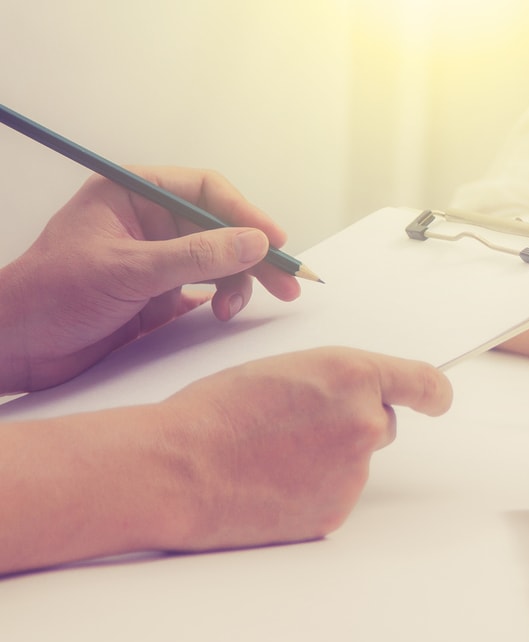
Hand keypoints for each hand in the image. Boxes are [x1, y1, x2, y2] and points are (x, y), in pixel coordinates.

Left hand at [0, 167, 299, 392]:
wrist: (16, 349)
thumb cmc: (48, 297)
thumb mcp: (128, 270)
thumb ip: (196, 256)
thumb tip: (254, 242)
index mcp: (130, 195)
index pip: (204, 190)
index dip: (244, 212)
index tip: (273, 240)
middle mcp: (147, 223)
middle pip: (219, 227)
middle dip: (253, 254)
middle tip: (286, 281)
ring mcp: (155, 259)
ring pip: (218, 260)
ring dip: (238, 282)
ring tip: (237, 308)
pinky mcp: (158, 295)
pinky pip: (206, 289)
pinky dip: (222, 300)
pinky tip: (222, 313)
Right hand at [152, 347, 451, 551]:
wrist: (175, 469)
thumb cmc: (214, 413)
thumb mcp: (284, 371)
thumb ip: (333, 382)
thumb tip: (355, 398)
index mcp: (351, 375)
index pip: (423, 384)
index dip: (433, 394)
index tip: (438, 400)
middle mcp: (364, 422)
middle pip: (382, 424)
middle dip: (351, 425)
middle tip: (296, 429)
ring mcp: (353, 472)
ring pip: (353, 462)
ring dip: (325, 460)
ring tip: (267, 457)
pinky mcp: (336, 511)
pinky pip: (333, 495)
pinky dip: (309, 491)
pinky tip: (268, 485)